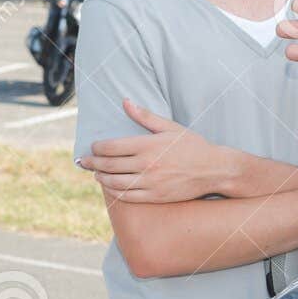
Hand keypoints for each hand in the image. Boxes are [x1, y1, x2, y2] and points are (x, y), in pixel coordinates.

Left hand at [78, 99, 231, 201]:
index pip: (111, 147)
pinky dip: (114, 192)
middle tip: (84, 161)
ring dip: (101, 178)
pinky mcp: (155, 197)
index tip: (93, 147)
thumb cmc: (193, 146)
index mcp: (148, 145)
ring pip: (115, 183)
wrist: (213, 170)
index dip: (97, 147)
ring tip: (96, 174)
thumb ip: (144, 116)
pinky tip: (110, 187)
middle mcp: (146, 165)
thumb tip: (125, 101)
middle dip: (92, 163)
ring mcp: (150, 183)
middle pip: (109, 165)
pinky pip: (128, 196)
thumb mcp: (169, 127)